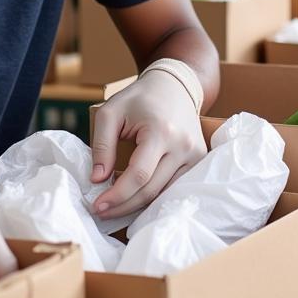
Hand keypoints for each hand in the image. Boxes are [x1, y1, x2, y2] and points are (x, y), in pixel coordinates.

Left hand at [89, 69, 206, 219]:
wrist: (174, 86)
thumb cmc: (139, 98)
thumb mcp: (111, 113)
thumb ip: (101, 145)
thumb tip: (97, 179)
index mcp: (161, 132)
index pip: (139, 175)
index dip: (117, 195)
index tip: (97, 205)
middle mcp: (183, 146)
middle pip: (152, 190)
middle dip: (124, 206)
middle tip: (101, 212)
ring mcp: (196, 156)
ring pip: (165, 194)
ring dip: (138, 206)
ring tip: (115, 209)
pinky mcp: (200, 162)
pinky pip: (175, 188)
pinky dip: (154, 198)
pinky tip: (135, 201)